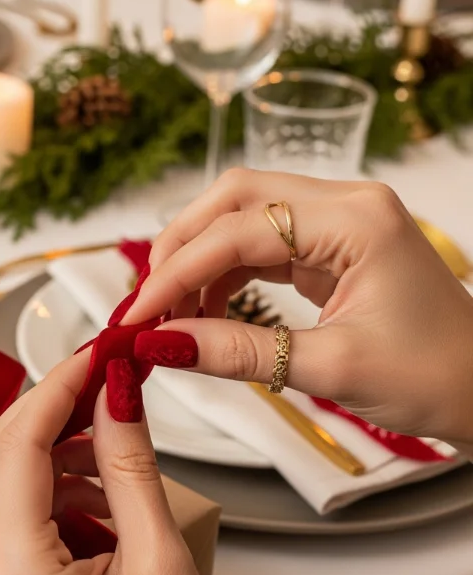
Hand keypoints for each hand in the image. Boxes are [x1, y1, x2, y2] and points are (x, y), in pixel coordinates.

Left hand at [0, 352, 228, 574]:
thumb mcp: (161, 561)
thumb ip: (131, 465)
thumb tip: (117, 389)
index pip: (16, 448)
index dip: (55, 389)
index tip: (95, 353)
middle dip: (46, 410)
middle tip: (100, 379)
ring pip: (1, 484)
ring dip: (52, 449)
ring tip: (111, 437)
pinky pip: (17, 516)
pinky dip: (55, 485)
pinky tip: (102, 486)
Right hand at [125, 169, 472, 455]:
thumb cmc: (436, 377)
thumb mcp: (331, 368)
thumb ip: (239, 351)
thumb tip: (161, 346)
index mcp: (355, 220)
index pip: (239, 230)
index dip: (179, 271)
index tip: (138, 314)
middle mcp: (344, 203)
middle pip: (234, 198)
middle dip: (181, 247)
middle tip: (147, 301)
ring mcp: (336, 219)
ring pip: (241, 216)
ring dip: (199, 260)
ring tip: (173, 313)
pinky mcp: (328, 244)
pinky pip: (260, 243)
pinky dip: (224, 272)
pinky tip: (208, 308)